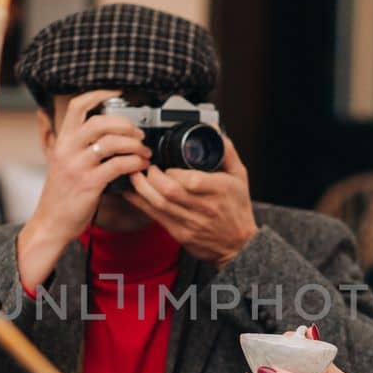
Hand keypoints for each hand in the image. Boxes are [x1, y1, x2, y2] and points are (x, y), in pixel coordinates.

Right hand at [18, 89, 152, 289]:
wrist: (51, 223)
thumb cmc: (61, 195)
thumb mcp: (61, 163)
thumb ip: (73, 144)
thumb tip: (89, 128)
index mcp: (62, 141)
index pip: (78, 107)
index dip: (99, 94)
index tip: (118, 93)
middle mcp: (68, 150)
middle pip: (100, 121)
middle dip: (126, 124)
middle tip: (139, 133)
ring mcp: (78, 166)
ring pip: (112, 142)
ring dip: (134, 145)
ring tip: (144, 152)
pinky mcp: (89, 184)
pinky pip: (118, 166)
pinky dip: (134, 163)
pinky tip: (140, 166)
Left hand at [123, 136, 257, 267]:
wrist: (238, 244)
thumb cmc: (238, 208)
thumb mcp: (240, 176)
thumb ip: (226, 150)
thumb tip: (212, 129)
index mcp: (220, 190)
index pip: (191, 180)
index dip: (173, 171)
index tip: (166, 164)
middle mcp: (205, 207)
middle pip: (170, 192)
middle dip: (151, 176)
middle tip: (145, 166)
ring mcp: (191, 223)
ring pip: (159, 204)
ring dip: (141, 188)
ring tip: (135, 176)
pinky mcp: (180, 233)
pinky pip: (155, 217)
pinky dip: (140, 203)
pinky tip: (133, 193)